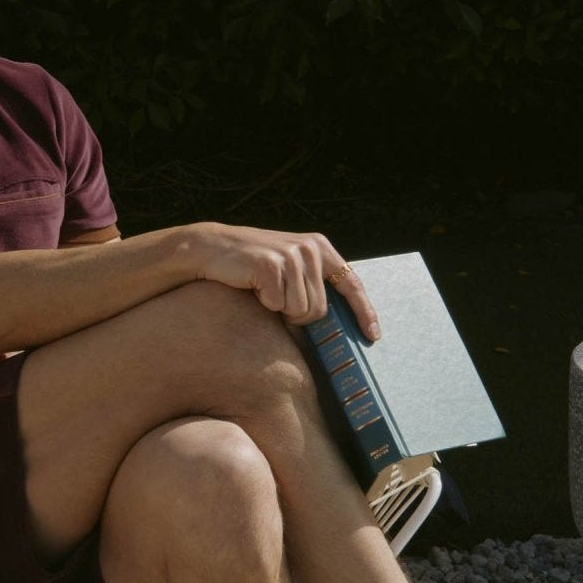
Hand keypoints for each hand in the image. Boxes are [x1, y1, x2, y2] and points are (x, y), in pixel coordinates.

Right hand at [193, 223, 379, 338]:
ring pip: (301, 311)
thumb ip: (311, 284)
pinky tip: (252, 286)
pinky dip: (264, 304)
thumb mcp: (288, 268)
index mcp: (319, 247)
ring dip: (279, 311)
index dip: (364, 312)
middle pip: (320, 309)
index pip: (351, 283)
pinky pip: (278, 306)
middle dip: (297, 316)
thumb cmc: (250, 266)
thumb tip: (330, 321)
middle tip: (274, 299)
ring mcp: (292, 255)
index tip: (373, 336)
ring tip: (263, 290)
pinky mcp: (272, 266)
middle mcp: (310, 248)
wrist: (210, 248)